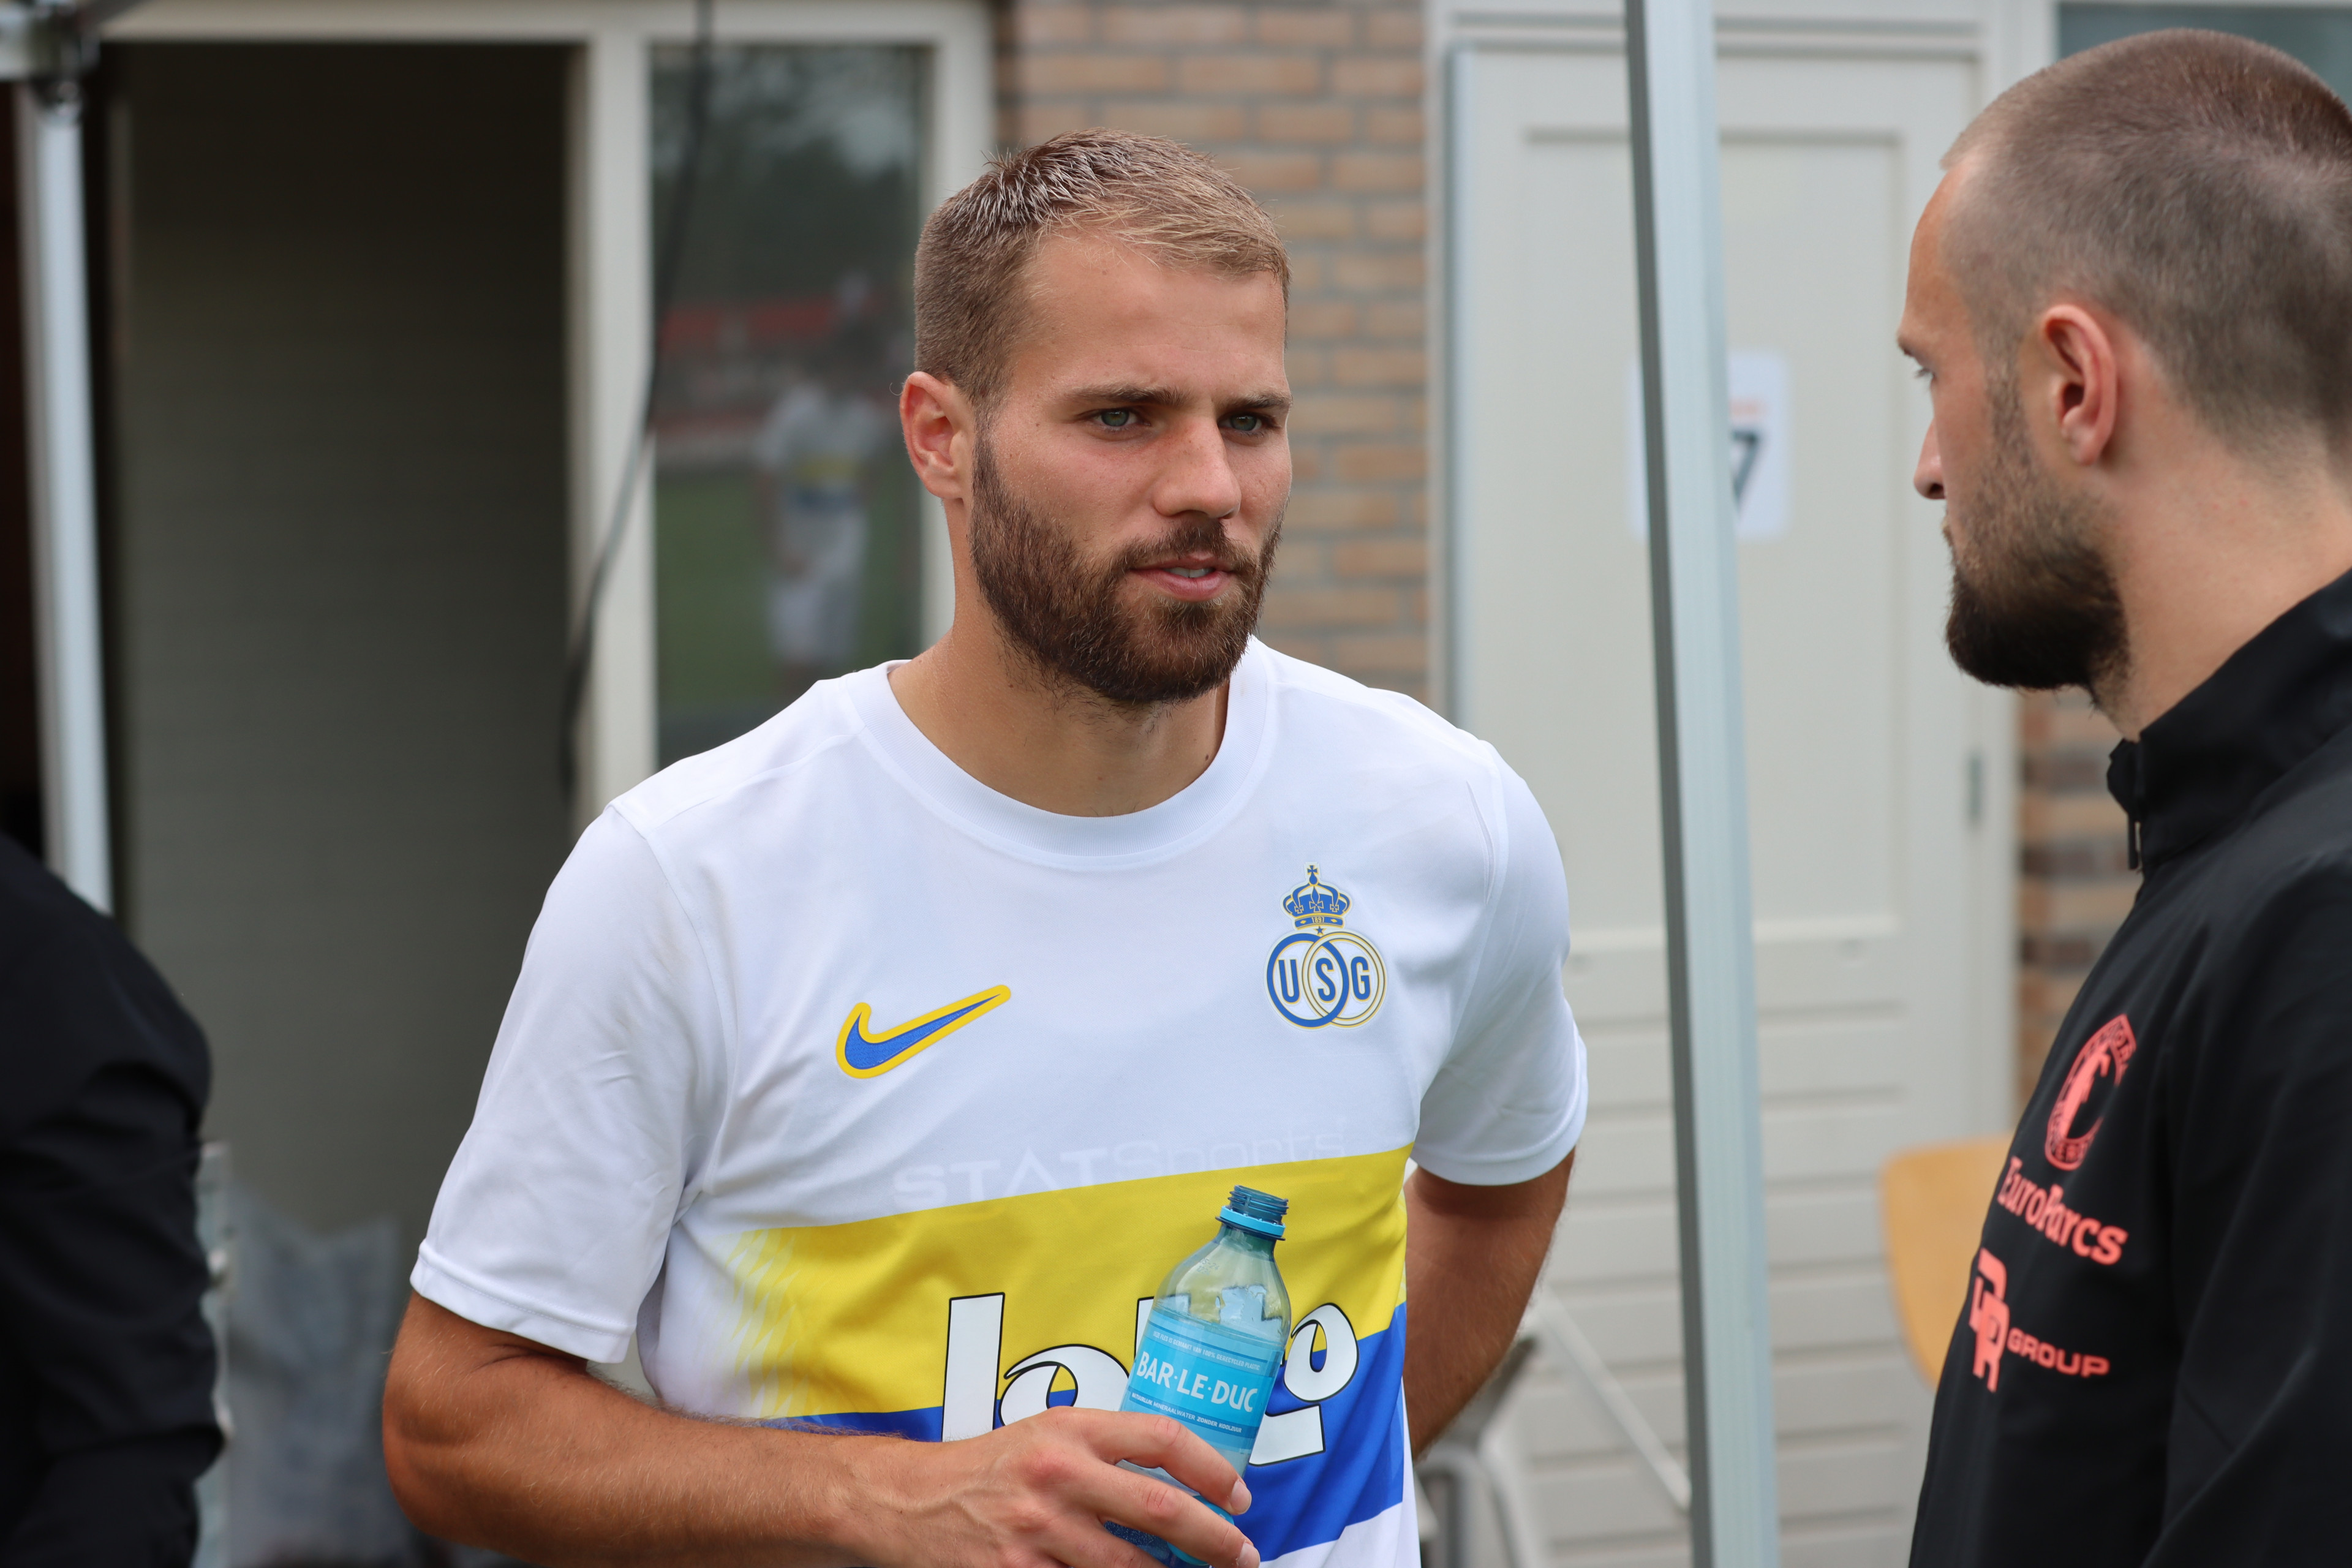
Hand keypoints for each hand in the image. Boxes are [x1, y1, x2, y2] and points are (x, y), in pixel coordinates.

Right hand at [851, 1407, 1258, 1567]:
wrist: (907, 1502)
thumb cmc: (988, 1468)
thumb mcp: (1044, 1434)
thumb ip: (1103, 1448)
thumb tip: (1179, 1476)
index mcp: (1070, 1430)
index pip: (1162, 1439)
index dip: (1213, 1469)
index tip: (1238, 1497)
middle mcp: (1057, 1475)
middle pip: (1161, 1508)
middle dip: (1214, 1538)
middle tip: (1243, 1554)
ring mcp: (1038, 1531)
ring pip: (1130, 1566)